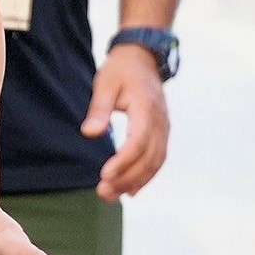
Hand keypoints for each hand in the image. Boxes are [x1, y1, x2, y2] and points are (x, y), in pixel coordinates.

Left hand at [83, 43, 170, 197]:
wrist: (142, 58)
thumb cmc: (121, 70)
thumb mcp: (105, 83)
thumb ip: (99, 109)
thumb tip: (90, 133)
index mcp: (147, 108)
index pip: (138, 141)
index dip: (123, 161)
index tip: (105, 174)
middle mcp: (160, 121)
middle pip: (149, 157)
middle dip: (127, 178)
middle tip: (104, 192)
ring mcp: (164, 128)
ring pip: (156, 162)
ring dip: (136, 182)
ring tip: (113, 195)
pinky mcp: (162, 133)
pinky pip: (158, 159)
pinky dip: (146, 177)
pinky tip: (131, 190)